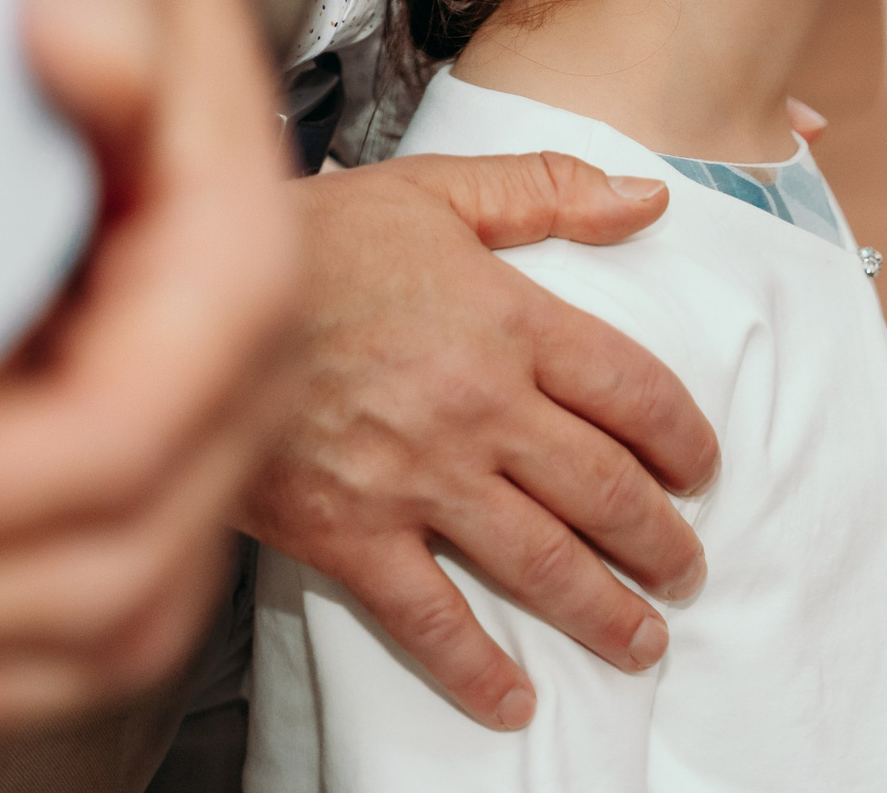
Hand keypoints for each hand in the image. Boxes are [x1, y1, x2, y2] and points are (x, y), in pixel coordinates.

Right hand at [237, 153, 718, 730]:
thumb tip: (648, 200)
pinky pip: (428, 616)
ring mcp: (417, 479)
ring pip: (541, 560)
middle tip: (689, 569)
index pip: (634, 390)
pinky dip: (476, 668)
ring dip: (605, 608)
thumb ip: (549, 191)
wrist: (183, 296)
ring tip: (645, 639)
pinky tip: (514, 699)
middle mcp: (480, 409)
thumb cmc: (314, 239)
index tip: (703, 468)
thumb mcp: (439, 188)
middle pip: (603, 488)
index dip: (684, 437)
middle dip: (661, 538)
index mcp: (510, 323)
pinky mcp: (349, 534)